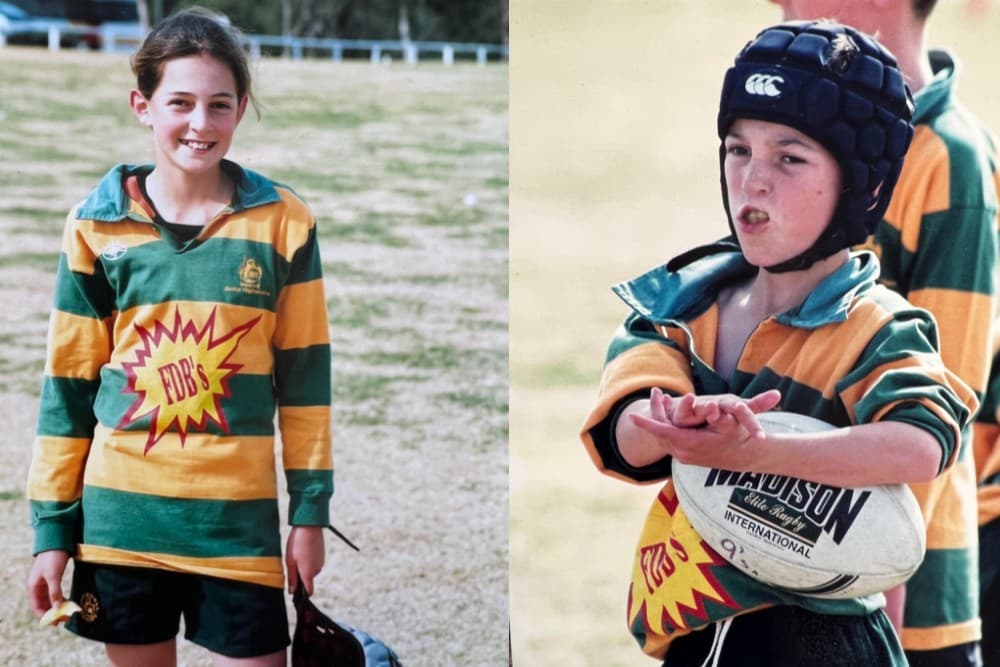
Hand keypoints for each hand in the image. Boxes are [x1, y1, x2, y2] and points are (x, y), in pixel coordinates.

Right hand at [27, 550, 70, 618]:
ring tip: (67, 613)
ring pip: (49, 599)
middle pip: (43, 604)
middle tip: (64, 620)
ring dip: (57, 606)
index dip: (45, 616)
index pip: (36, 607)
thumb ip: (54, 591)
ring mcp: (45, 581)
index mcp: (34, 586)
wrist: (57, 540)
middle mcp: (38, 586)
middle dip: (52, 613)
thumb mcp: (53, 575)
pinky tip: (67, 602)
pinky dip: (60, 598)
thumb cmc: (53, 557)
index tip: (55, 623)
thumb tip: (57, 608)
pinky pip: (55, 592)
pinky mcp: (53, 577)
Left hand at [285, 526, 324, 594]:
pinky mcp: (322, 555)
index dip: (302, 594)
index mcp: (308, 573)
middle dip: (301, 575)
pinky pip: (315, 563)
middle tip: (292, 563)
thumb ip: (291, 578)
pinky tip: (304, 549)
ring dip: (305, 567)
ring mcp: (321, 562)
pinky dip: (309, 560)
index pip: (309, 591)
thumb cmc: (297, 543)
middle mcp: (317, 569)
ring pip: (311, 570)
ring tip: (298, 553)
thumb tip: (292, 591)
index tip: (295, 590)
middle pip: (308, 579)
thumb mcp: (289, 561)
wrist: (310, 525)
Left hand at [630, 388, 780, 468]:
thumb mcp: (730, 424)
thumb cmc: (738, 436)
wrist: (746, 456)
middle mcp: (683, 452)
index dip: (646, 424)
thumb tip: (712, 405)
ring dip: (659, 419)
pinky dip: (665, 426)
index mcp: (690, 444)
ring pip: (663, 436)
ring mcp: (684, 456)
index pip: (662, 433)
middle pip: (659, 432)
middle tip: (654, 393)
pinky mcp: (686, 455)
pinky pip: (669, 440)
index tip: (631, 416)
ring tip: (659, 398)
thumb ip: (718, 416)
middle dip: (653, 413)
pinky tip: (666, 413)